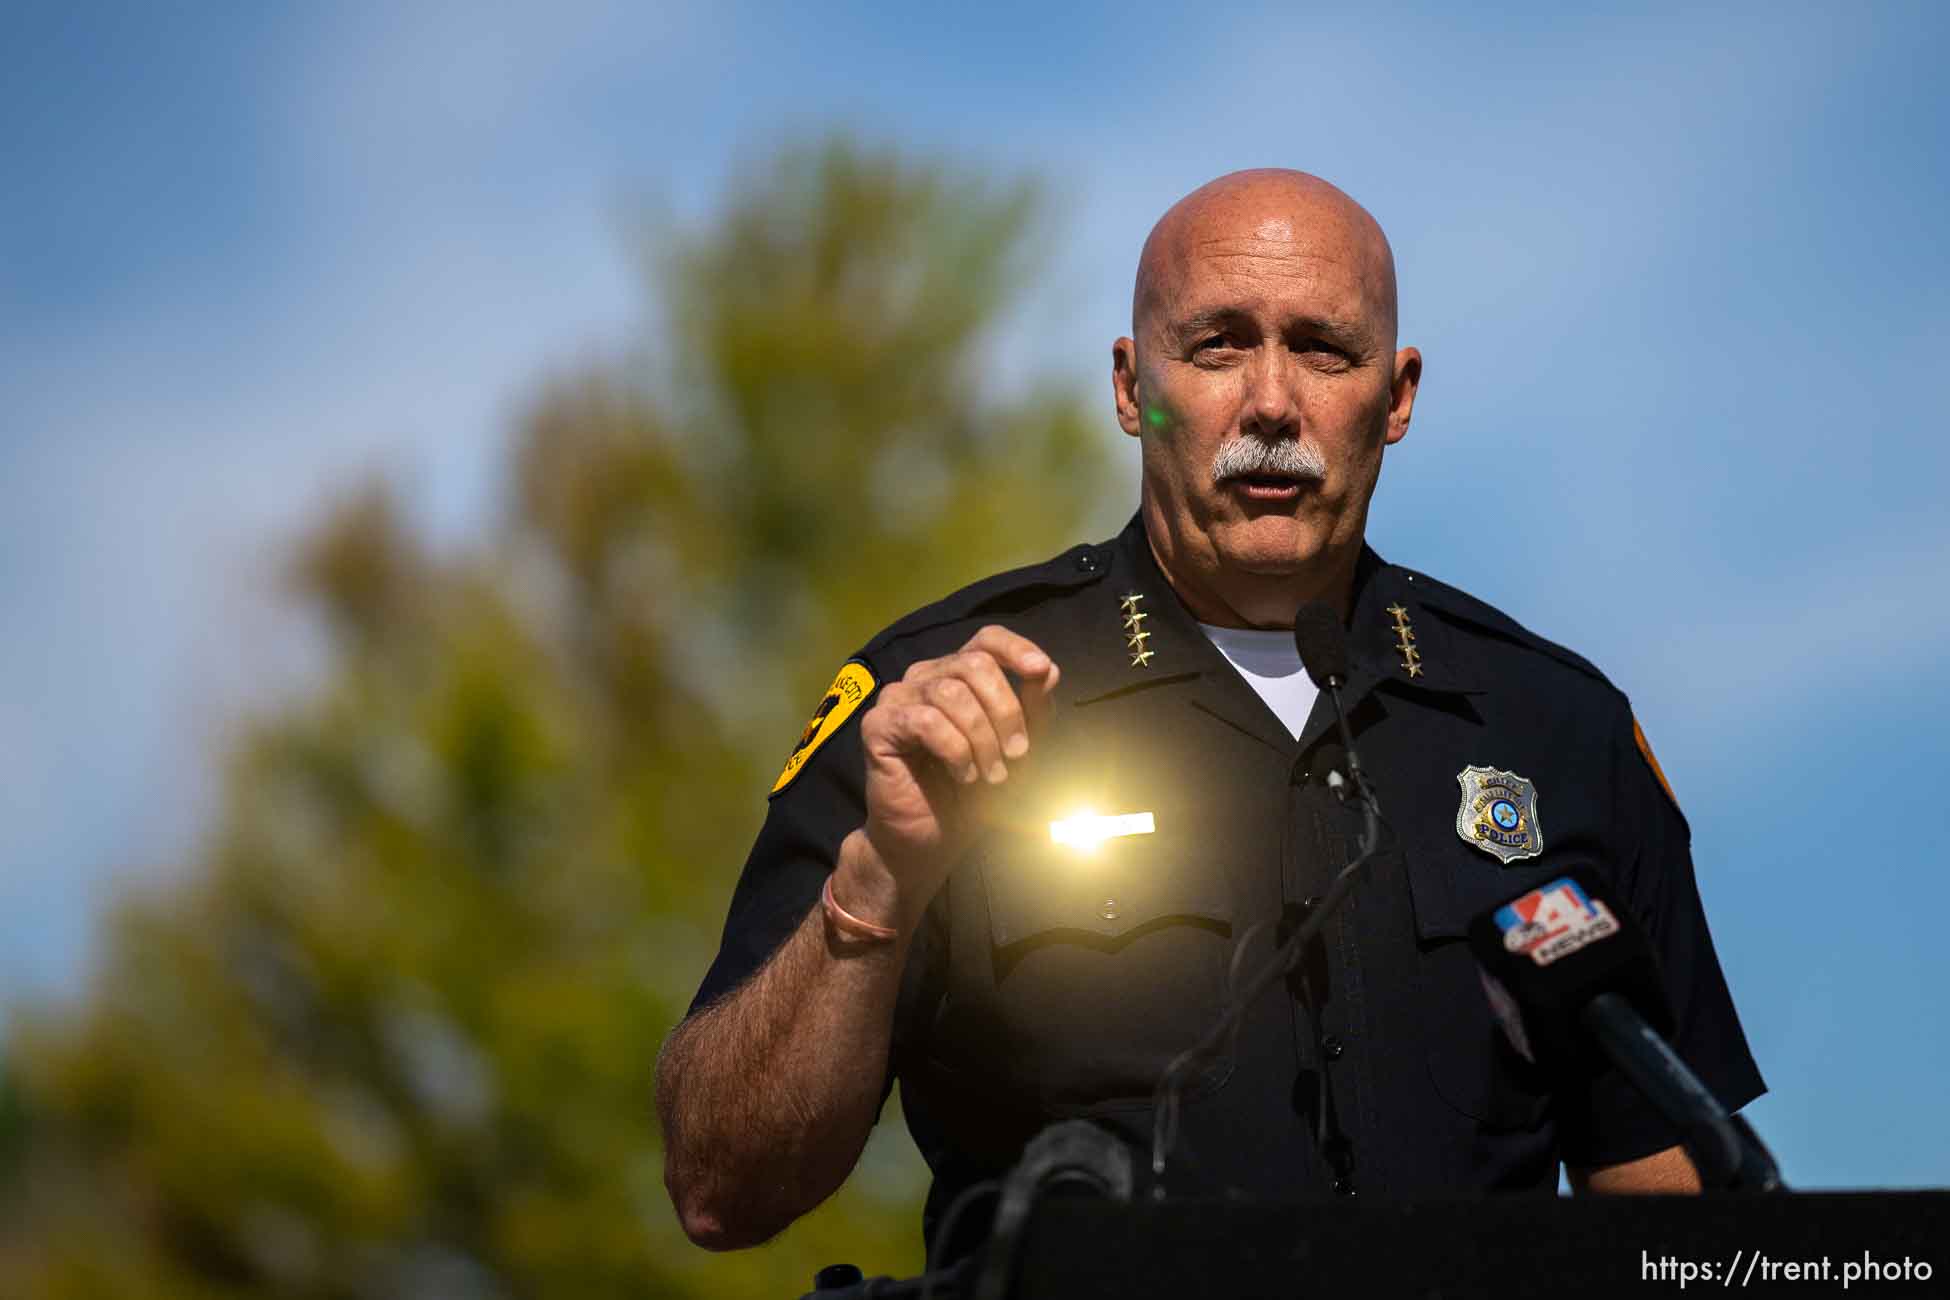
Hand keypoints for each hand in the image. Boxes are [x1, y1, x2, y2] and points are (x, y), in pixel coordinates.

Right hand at [845, 625, 1059, 925]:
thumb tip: (1047, 671)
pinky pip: (925, 720)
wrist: (934, 839)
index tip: (1040, 672)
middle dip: (1006, 711)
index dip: (1015, 648)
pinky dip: (956, 750)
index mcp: (956, 675)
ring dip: (982, 738)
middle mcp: (924, 677)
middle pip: (974, 663)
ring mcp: (897, 698)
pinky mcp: (877, 726)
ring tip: (992, 775)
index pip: (985, 638)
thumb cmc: (974, 792)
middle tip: (1017, 755)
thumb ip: (1033, 711)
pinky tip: (963, 775)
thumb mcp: (1017, 750)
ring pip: (952, 693)